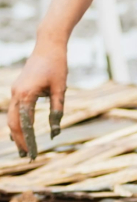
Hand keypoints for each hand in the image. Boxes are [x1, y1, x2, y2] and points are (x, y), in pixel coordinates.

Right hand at [7, 43, 67, 158]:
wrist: (48, 45)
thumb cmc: (57, 65)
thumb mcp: (60, 88)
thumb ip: (57, 110)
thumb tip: (55, 132)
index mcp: (26, 95)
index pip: (25, 125)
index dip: (29, 141)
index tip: (34, 154)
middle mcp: (16, 94)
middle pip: (14, 124)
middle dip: (20, 141)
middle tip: (27, 156)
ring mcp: (15, 91)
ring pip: (11, 118)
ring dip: (16, 133)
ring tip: (23, 149)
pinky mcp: (17, 89)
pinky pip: (14, 110)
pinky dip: (17, 122)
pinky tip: (21, 132)